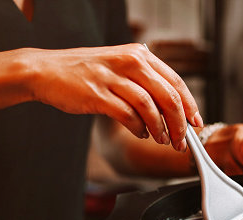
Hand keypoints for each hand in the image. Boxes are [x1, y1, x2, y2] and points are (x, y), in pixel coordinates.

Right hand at [29, 43, 200, 151]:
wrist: (46, 71)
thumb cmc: (85, 73)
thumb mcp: (120, 69)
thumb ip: (145, 84)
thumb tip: (172, 111)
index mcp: (139, 55)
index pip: (176, 81)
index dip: (190, 105)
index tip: (196, 123)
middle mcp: (130, 62)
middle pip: (168, 95)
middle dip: (179, 123)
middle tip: (181, 140)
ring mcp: (113, 77)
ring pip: (150, 107)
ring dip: (160, 129)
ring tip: (161, 140)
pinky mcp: (98, 93)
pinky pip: (128, 115)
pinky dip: (139, 128)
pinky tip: (141, 133)